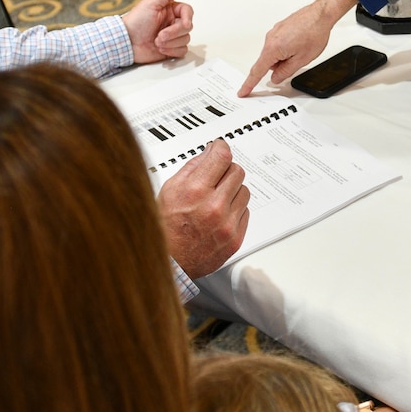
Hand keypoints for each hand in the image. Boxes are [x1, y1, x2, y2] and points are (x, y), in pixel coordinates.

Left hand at [123, 0, 193, 63]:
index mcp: (170, 10)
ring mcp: (172, 36)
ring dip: (171, 42)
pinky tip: (160, 49)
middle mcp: (172, 22)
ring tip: (157, 42)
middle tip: (160, 35)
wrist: (126, 42)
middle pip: (187, 27)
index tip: (184, 24)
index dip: (187, 18)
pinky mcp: (171, 49)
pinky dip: (172, 51)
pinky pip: (182, 51)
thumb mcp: (151, 3)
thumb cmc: (136, 21)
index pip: (188, 12)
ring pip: (186, 39)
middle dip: (173, 33)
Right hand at [158, 138, 248, 277]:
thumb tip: (209, 152)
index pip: (222, 156)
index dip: (221, 148)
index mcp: (195, 191)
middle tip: (215, 178)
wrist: (169, 263)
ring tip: (216, 200)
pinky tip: (219, 216)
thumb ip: (192, 167)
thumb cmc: (164, 228)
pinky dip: (235, 210)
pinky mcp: (235, 239)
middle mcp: (214, 207)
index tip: (219, 149)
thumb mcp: (169, 190)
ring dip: (232, 191)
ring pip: (244, 191)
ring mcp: (227, 224)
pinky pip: (246, 212)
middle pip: (237, 171)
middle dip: (226, 171)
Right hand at [239, 0, 356, 95]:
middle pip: (268, 62)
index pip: (258, 71)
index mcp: (273, 48)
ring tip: (301, 49)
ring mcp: (274, 32)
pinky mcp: (279, 28)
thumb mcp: (301, 60)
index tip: (243, 91)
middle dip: (279, 66)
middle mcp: (270, 39)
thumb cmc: (314, 33)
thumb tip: (275, 78)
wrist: (321, 14)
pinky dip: (286, 48)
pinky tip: (299, 44)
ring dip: (284, 57)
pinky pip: (278, 44)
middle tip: (296, 61)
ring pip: (274, 53)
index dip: (249, 84)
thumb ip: (286, 72)